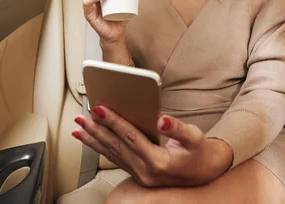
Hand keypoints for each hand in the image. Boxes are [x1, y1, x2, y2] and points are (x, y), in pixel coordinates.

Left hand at [72, 106, 232, 187]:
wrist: (206, 173)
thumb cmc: (199, 152)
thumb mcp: (194, 137)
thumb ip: (178, 128)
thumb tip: (162, 119)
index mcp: (158, 161)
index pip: (131, 137)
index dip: (114, 121)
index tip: (99, 109)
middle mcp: (146, 171)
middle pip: (116, 146)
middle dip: (96, 130)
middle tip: (82, 116)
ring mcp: (140, 175)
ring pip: (111, 154)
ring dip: (94, 140)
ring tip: (78, 128)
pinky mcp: (137, 174)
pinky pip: (114, 159)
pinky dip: (100, 149)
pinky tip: (90, 140)